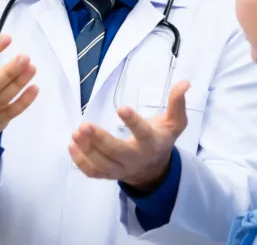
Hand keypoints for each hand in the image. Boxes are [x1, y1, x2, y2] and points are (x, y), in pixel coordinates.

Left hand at [68, 80, 190, 191]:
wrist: (154, 169)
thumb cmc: (161, 138)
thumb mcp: (175, 122)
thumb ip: (177, 103)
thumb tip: (185, 82)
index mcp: (152, 144)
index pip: (143, 134)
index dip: (133, 122)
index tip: (121, 108)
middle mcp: (136, 159)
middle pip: (117, 153)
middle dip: (100, 140)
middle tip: (85, 125)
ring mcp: (120, 169)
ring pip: (102, 164)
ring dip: (87, 149)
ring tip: (76, 132)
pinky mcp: (108, 175)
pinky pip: (93, 173)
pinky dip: (80, 161)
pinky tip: (72, 145)